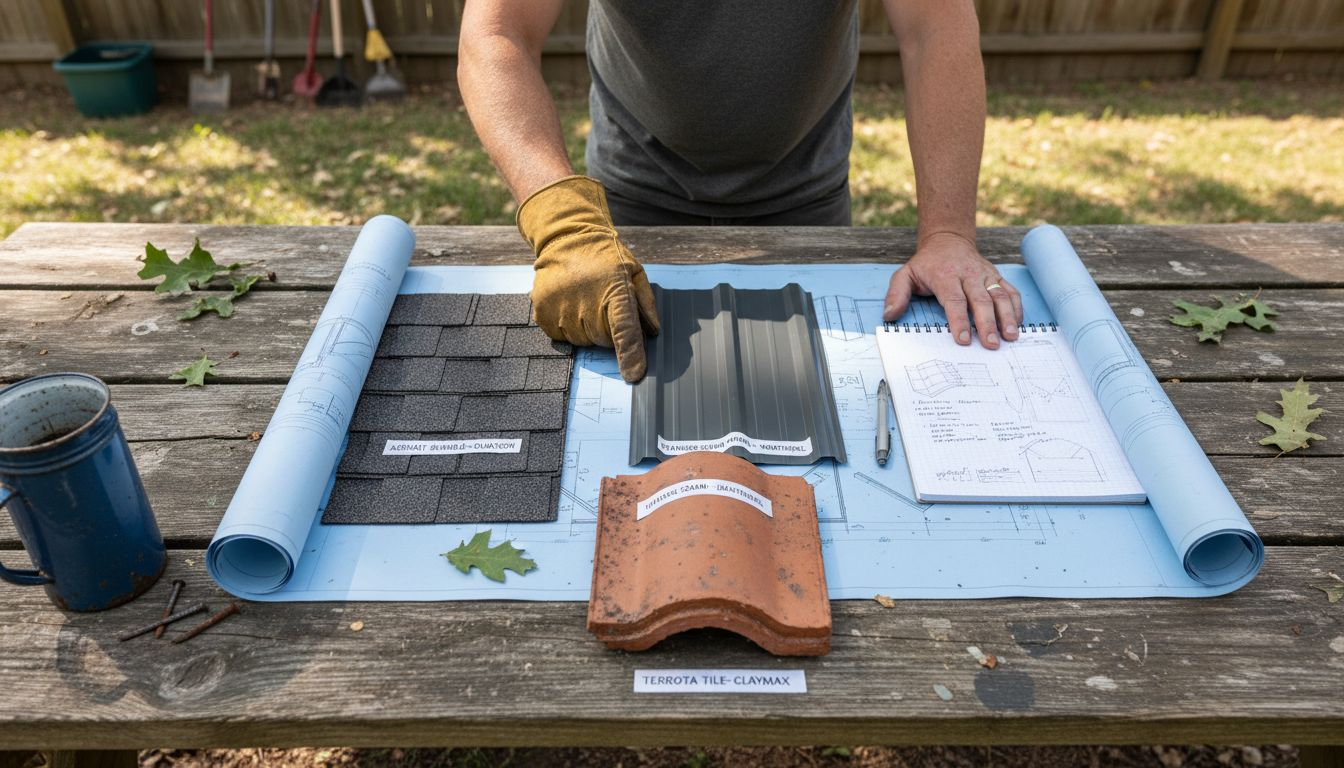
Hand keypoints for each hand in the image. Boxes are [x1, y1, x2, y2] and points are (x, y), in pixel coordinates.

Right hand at [517, 176, 659, 382]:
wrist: (566, 237)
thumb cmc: (606, 258)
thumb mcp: (634, 272)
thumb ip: (646, 303)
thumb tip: (652, 333)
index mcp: (615, 289)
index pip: (625, 329)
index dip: (630, 354)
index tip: (634, 374)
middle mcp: (586, 300)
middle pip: (604, 341)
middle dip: (609, 331)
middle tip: (603, 306)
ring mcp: (561, 306)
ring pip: (582, 341)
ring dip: (588, 329)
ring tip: (585, 301)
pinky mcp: (542, 311)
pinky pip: (561, 336)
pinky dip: (568, 327)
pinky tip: (570, 304)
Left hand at [882, 232, 1022, 348]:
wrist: (948, 241)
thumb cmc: (926, 264)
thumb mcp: (905, 274)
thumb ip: (896, 294)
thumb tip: (889, 316)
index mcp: (945, 275)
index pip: (954, 300)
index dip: (959, 320)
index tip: (962, 340)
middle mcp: (968, 275)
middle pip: (980, 300)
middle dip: (987, 324)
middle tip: (991, 344)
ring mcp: (985, 276)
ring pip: (1000, 296)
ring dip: (1006, 317)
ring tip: (1010, 336)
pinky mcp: (996, 277)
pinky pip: (1010, 291)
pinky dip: (1016, 308)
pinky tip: (1017, 324)